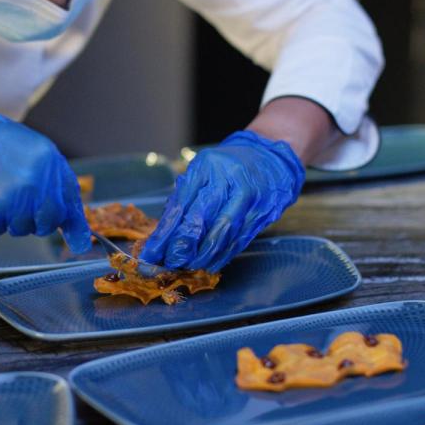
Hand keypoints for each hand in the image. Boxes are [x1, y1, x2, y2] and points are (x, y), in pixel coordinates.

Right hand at [0, 96, 90, 251]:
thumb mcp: (28, 149)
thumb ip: (52, 181)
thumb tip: (77, 228)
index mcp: (47, 161)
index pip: (68, 202)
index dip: (71, 222)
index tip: (78, 239)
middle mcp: (33, 183)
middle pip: (46, 222)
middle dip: (33, 218)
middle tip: (12, 198)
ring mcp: (10, 201)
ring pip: (19, 229)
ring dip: (6, 218)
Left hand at [139, 130, 304, 271]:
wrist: (271, 157)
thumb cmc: (229, 166)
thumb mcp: (203, 169)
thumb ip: (185, 194)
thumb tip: (165, 229)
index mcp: (207, 166)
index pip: (181, 203)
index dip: (165, 231)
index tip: (153, 251)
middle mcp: (228, 180)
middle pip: (200, 218)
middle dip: (182, 245)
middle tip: (170, 262)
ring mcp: (247, 197)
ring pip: (221, 233)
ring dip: (203, 255)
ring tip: (188, 267)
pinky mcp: (261, 212)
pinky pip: (239, 238)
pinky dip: (223, 255)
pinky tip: (211, 264)